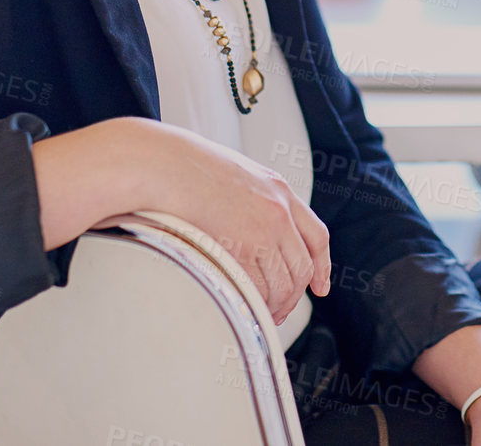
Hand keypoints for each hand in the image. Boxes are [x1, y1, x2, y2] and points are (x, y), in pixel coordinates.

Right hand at [32, 118, 330, 321]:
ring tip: (258, 317)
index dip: (322, 265)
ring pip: (284, 284)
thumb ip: (248, 199)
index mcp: (278, 188)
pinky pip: (259, 289)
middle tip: (276, 312)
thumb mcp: (229, 173)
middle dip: (292, 296)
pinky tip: (244, 309)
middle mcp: (279, 209)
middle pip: (302, 268)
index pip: (316, 235)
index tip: (320, 285)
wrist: (158, 164)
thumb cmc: (179, 167)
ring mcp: (264, 229)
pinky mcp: (243, 246)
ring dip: (273, 306)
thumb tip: (242, 227)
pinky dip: (255, 305)